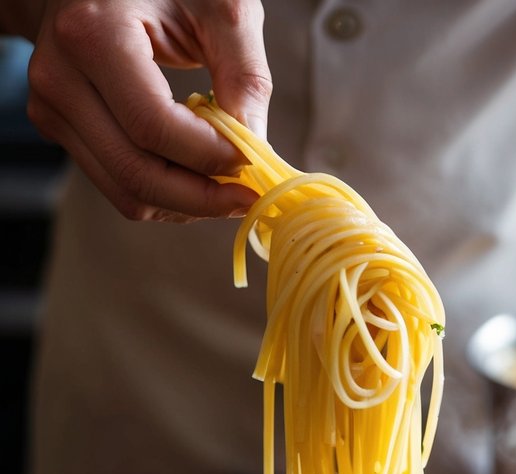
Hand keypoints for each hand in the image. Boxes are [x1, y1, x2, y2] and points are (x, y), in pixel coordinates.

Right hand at [25, 0, 270, 220]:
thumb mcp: (217, 5)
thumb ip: (244, 73)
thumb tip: (255, 148)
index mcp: (92, 33)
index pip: (153, 127)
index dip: (209, 157)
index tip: (251, 163)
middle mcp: (61, 77)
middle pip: (137, 173)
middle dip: (201, 197)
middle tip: (244, 197)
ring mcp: (52, 107)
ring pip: (126, 192)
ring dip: (183, 203)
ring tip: (223, 189)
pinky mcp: (57, 128)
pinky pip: (117, 185)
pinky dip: (163, 194)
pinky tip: (193, 177)